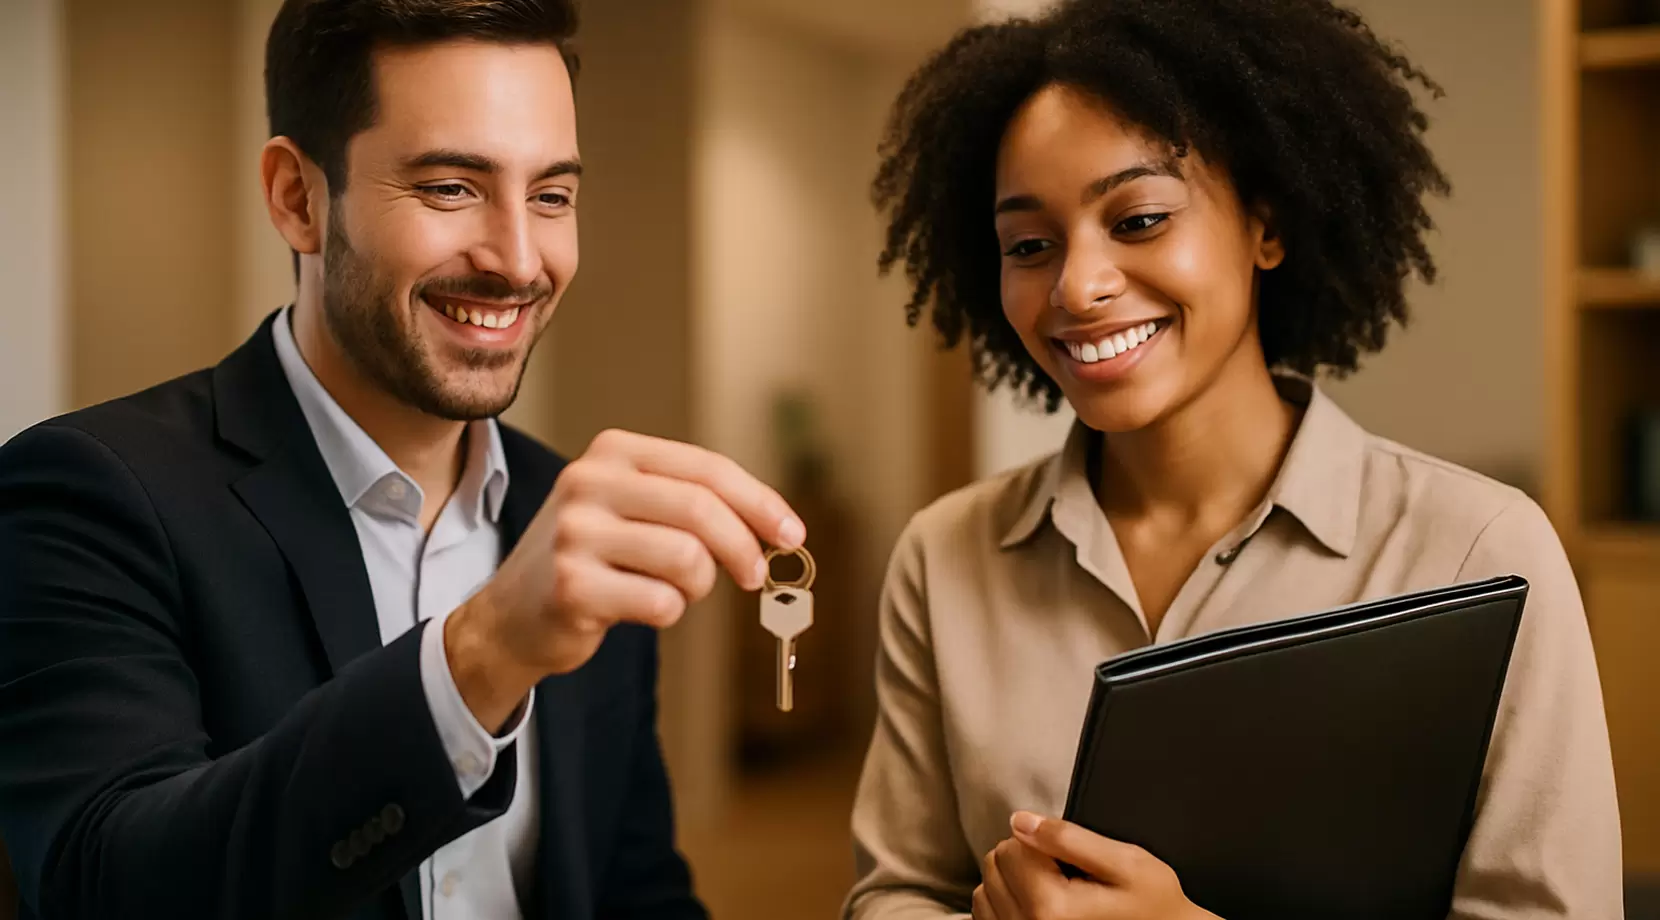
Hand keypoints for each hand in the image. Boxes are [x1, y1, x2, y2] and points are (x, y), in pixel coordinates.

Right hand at [445, 429, 803, 728]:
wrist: (512, 615)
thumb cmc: (593, 559)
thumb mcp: (634, 510)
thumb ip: (695, 505)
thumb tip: (779, 531)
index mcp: (613, 452)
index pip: (707, 469)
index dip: (760, 502)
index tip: (792, 535)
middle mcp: (589, 482)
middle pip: (702, 510)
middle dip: (743, 548)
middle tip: (753, 577)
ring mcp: (575, 533)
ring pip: (687, 559)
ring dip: (697, 587)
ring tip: (671, 591)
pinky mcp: (571, 586)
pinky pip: (661, 603)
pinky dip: (666, 613)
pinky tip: (637, 609)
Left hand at [972, 812, 1217, 919]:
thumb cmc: (1152, 907)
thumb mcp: (1126, 863)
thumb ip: (1070, 838)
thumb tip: (1020, 821)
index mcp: (1051, 909)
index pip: (1013, 845)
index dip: (1043, 840)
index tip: (1072, 859)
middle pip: (995, 864)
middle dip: (1026, 859)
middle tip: (1067, 875)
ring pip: (985, 889)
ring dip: (1013, 882)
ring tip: (1054, 892)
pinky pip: (985, 915)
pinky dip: (1005, 904)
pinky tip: (1035, 907)